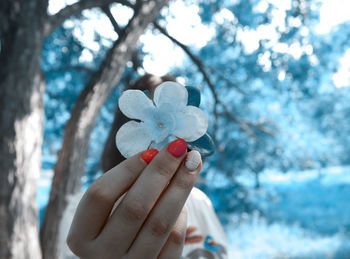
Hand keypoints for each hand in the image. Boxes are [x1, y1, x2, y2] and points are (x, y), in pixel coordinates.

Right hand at [67, 139, 201, 258]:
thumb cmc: (114, 230)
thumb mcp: (107, 213)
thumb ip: (125, 188)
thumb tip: (160, 155)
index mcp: (81, 236)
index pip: (100, 195)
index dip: (127, 169)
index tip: (151, 150)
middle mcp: (102, 255)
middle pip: (134, 207)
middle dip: (161, 171)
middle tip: (179, 146)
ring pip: (159, 223)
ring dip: (180, 187)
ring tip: (192, 162)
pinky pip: (174, 241)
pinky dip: (181, 215)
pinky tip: (183, 197)